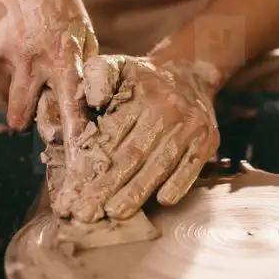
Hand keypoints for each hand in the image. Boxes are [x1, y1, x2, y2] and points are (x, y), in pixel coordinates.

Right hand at [0, 0, 97, 136]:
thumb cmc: (58, 2)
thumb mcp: (81, 30)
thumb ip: (85, 65)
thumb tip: (90, 100)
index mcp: (63, 57)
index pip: (70, 104)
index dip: (72, 131)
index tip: (76, 156)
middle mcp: (30, 59)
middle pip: (21, 110)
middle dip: (22, 119)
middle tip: (23, 121)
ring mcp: (1, 54)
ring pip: (5, 90)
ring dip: (13, 84)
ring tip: (23, 53)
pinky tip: (7, 37)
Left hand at [51, 55, 221, 222]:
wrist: (190, 71)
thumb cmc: (143, 78)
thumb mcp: (117, 65)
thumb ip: (97, 77)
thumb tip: (92, 101)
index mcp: (139, 94)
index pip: (110, 134)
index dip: (88, 165)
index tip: (70, 191)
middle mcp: (166, 110)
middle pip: (132, 154)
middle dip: (106, 186)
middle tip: (85, 213)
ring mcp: (190, 126)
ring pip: (160, 164)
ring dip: (138, 191)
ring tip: (115, 213)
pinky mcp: (208, 139)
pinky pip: (192, 165)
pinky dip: (178, 183)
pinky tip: (162, 201)